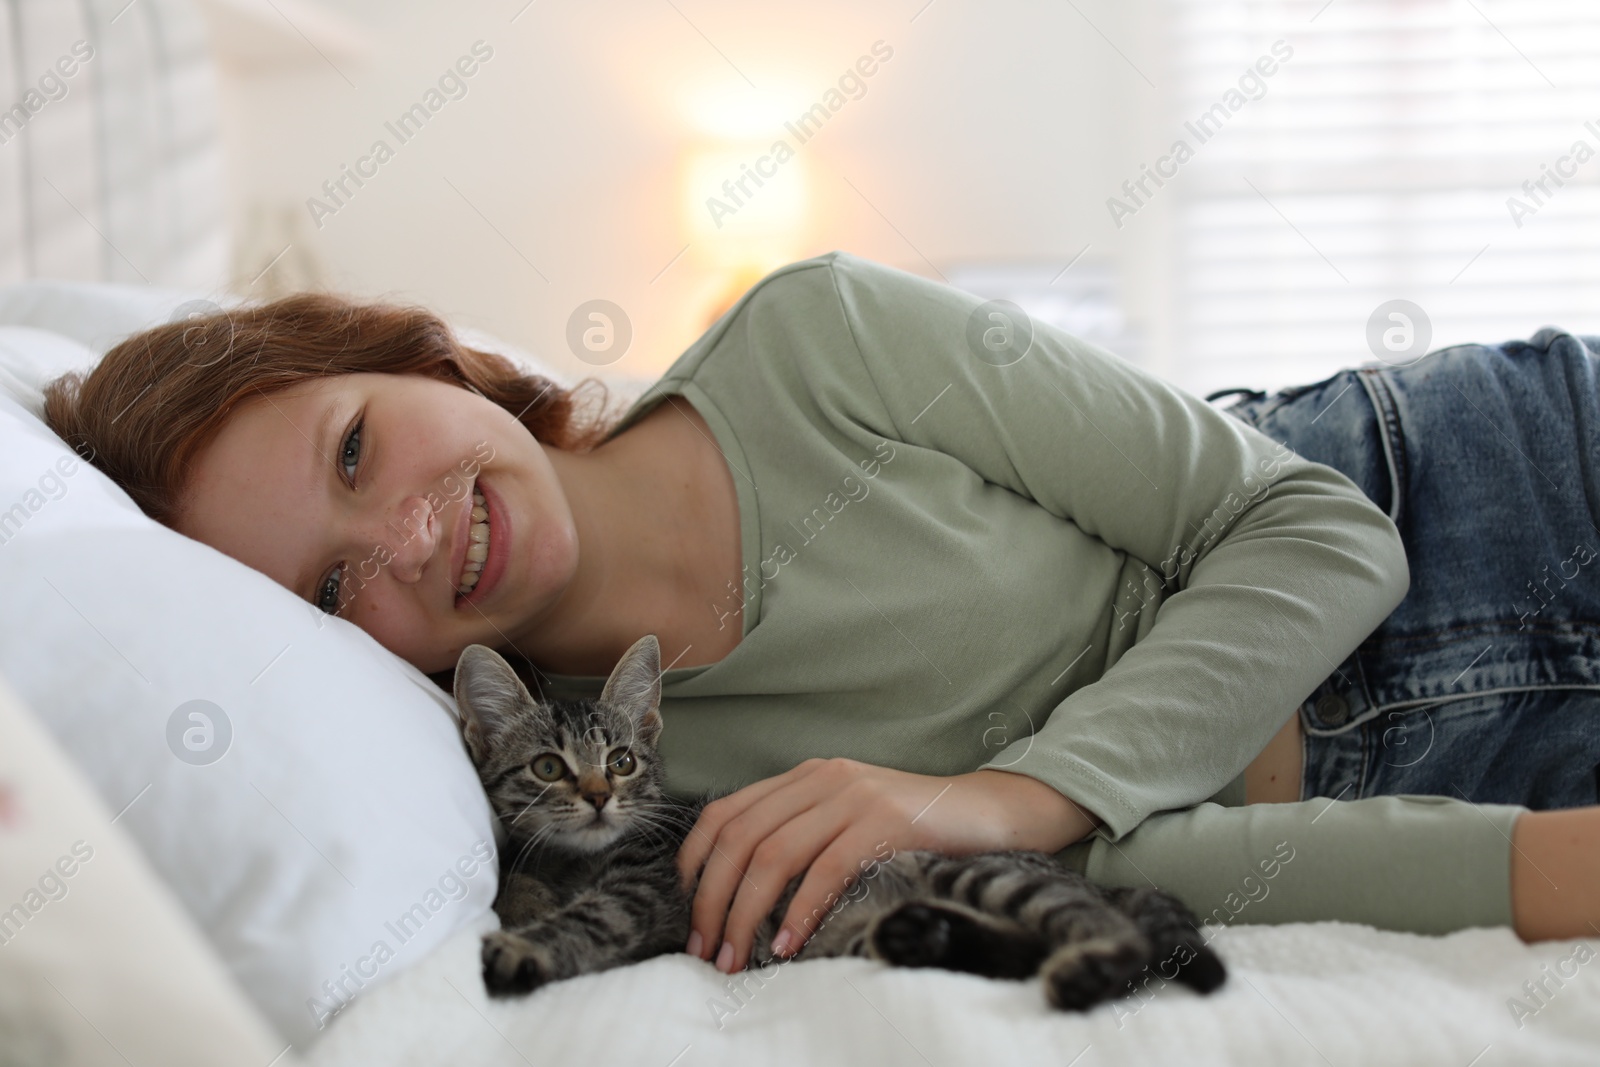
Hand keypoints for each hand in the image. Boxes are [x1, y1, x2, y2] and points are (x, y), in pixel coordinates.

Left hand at [675, 758, 1102, 972]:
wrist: (988, 810)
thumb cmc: (914, 828)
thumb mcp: (847, 819)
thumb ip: (803, 834)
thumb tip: (743, 890)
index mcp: (805, 777)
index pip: (725, 812)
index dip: (694, 861)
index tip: (687, 909)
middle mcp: (822, 779)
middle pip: (740, 838)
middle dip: (712, 899)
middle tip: (706, 948)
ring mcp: (854, 797)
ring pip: (773, 854)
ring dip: (745, 912)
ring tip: (736, 955)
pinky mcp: (885, 821)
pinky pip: (826, 870)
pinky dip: (800, 910)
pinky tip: (789, 944)